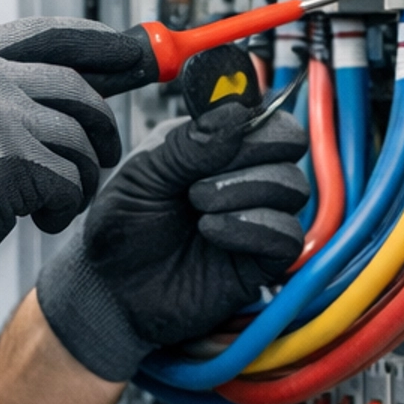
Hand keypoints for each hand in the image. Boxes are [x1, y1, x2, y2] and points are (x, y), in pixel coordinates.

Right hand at [0, 17, 148, 311]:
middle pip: (75, 85)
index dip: (93, 40)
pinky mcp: (14, 161)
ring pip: (78, 138)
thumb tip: (67, 87)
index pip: (44, 33)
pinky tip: (40, 219)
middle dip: (102, 121)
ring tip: (58, 200)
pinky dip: (65, 206)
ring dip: (81, 175)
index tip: (125, 50)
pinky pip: (68, 180)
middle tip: (107, 150)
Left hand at [35, 97, 308, 381]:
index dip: (251, 118)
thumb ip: (185, 144)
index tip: (220, 131)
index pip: (265, 114)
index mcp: (216, 145)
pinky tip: (213, 232)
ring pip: (292, 186)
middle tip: (200, 177)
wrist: (111, 289)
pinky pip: (289, 235)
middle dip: (250, 152)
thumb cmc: (122, 228)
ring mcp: (258, 216)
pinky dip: (253, 227)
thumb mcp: (141, 175)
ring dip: (244, 190)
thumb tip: (236, 114)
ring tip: (198, 207)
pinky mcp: (264, 260)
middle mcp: (245, 175)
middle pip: (289, 143)